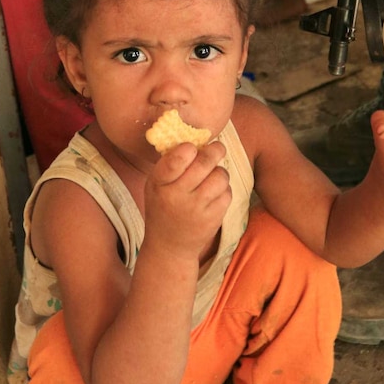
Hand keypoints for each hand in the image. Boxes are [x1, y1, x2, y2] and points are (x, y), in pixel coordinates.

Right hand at [144, 140, 231, 259]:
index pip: (175, 160)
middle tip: (217, 147)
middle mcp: (178, 197)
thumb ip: (170, 163)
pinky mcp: (214, 218)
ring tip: (213, 175)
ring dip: (220, 171)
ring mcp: (197, 209)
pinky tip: (214, 193)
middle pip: (204, 163)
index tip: (192, 147)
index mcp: (160, 184)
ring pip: (220, 176)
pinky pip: (227, 192)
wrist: (170, 246)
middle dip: (215, 150)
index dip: (188, 148)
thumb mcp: (156, 185)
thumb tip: (195, 137)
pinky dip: (223, 189)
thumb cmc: (163, 206)